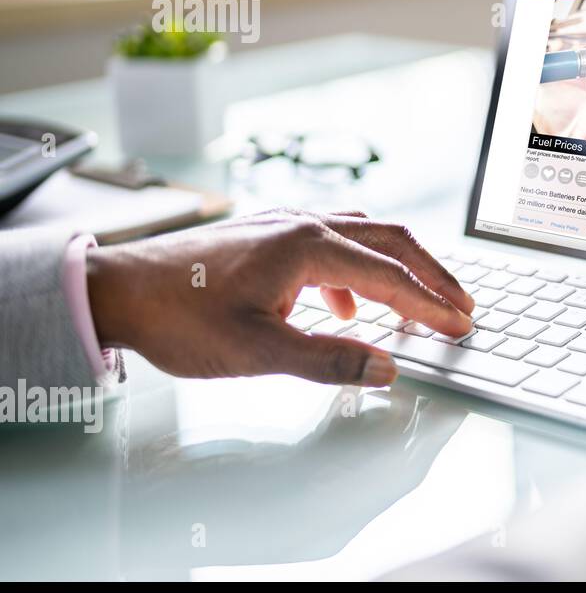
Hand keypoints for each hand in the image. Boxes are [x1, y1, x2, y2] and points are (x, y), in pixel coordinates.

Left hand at [86, 209, 473, 386]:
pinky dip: (358, 269)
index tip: (461, 326)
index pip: (390, 277)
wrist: (117, 289)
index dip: (431, 306)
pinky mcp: (270, 234)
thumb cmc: (179, 316)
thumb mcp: (257, 352)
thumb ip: (329, 361)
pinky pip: (334, 241)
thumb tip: (387, 369)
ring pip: (365, 234)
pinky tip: (344, 306)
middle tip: (462, 305)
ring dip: (399, 266)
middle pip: (391, 240)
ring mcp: (286, 223)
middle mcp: (304, 223)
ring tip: (419, 301)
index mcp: (308, 247)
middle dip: (432, 275)